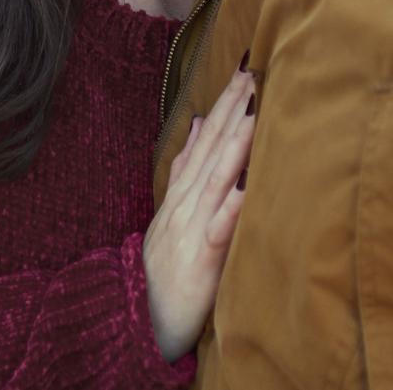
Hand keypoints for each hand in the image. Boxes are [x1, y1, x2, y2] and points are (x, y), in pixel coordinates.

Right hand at [141, 67, 256, 361]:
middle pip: (210, 150)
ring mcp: (190, 230)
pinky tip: (249, 185)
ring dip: (234, 146)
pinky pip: (218, 230)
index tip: (243, 72)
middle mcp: (185, 205)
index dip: (223, 106)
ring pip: (215, 180)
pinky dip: (232, 206)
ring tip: (254, 113)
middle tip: (253, 73)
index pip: (206, 141)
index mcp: (182, 194)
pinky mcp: (200, 260)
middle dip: (231, 111)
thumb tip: (198, 125)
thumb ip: (184, 170)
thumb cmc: (166, 271)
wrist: (138, 320)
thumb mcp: (172, 214)